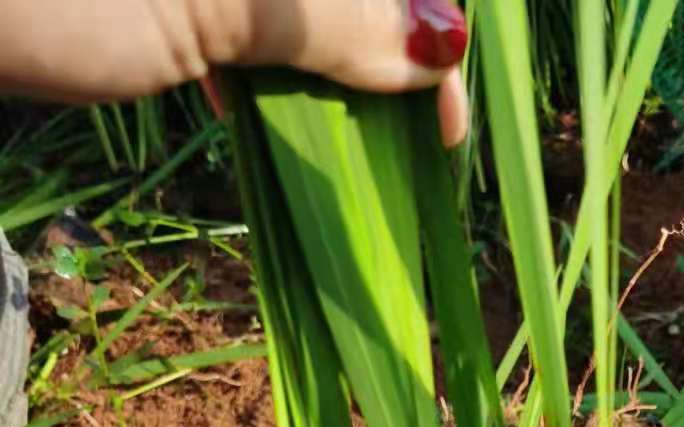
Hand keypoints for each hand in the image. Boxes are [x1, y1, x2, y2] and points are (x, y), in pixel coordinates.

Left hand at [0, 0, 468, 145]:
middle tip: (406, 141)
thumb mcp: (221, 6)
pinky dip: (257, 62)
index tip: (446, 123)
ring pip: (299, 7)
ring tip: (348, 140)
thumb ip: (335, 19)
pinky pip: (240, 18)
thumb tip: (443, 46)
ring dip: (328, 68)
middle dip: (386, 54)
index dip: (436, 32)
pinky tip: (252, 108)